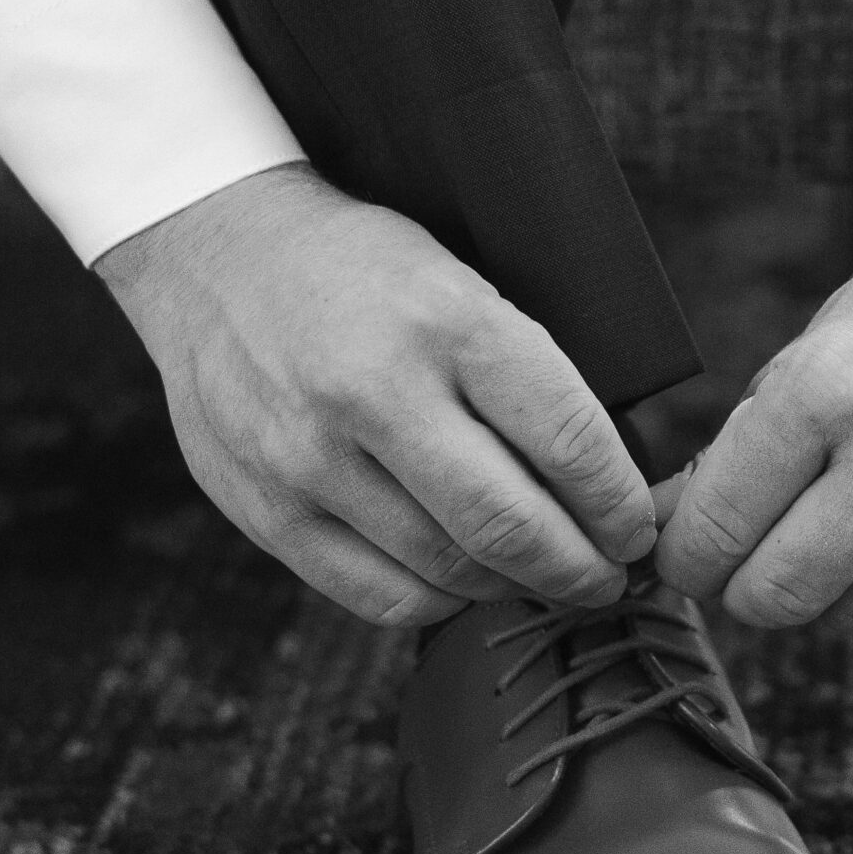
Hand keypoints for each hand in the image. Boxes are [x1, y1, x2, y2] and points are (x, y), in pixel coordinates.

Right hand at [96, 164, 654, 625]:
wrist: (215, 252)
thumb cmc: (362, 269)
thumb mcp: (457, 279)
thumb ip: (524, 372)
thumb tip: (610, 479)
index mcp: (443, 320)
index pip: (568, 440)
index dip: (620, 503)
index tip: (637, 528)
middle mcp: (372, 393)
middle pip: (511, 526)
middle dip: (582, 568)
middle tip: (608, 577)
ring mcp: (309, 459)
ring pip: (449, 571)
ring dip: (515, 587)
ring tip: (541, 577)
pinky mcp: (265, 509)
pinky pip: (378, 596)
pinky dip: (440, 601)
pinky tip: (462, 580)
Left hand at [652, 226, 852, 634]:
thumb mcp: (816, 350)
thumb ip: (743, 444)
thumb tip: (667, 526)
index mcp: (829, 392)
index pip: (718, 525)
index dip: (687, 558)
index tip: (690, 558)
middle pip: (778, 593)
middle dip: (746, 592)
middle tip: (749, 570)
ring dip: (830, 597)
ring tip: (838, 546)